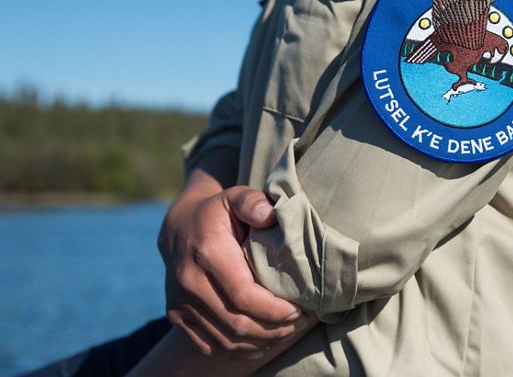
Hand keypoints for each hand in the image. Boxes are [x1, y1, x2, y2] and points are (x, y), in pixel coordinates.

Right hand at [158, 184, 307, 358]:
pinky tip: (264, 341)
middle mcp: (188, 282)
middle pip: (236, 322)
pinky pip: (210, 346)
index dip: (273, 310)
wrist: (178, 227)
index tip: (299, 309)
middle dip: (274, 328)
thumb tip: (270, 215)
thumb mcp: (235, 197)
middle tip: (300, 321)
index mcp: (206, 252)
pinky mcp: (177, 317)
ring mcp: (180, 303)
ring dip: (261, 341)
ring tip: (287, 331)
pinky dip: (240, 350)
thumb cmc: (218, 212)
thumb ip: (253, 202)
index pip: (243, 295)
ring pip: (225, 339)